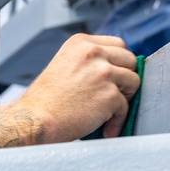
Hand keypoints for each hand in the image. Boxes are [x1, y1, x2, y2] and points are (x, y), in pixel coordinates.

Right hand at [14, 33, 138, 141]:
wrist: (35, 119)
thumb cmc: (46, 99)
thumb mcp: (64, 65)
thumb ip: (89, 62)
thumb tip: (117, 70)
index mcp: (80, 42)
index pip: (118, 44)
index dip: (117, 62)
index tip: (110, 77)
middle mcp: (93, 53)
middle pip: (130, 60)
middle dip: (124, 77)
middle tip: (112, 94)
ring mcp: (103, 73)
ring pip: (134, 82)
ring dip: (123, 98)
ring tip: (108, 111)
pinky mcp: (110, 95)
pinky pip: (126, 107)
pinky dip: (117, 120)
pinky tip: (104, 127)